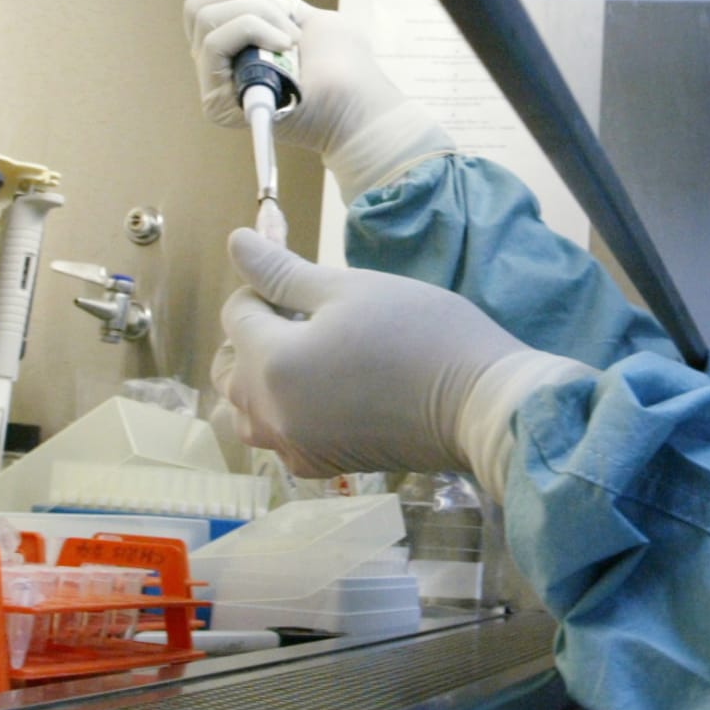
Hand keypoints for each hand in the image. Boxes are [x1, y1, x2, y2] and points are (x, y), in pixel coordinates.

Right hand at [183, 0, 453, 199]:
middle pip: (199, 6)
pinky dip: (251, 30)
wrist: (359, 104)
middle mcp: (219, 66)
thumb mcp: (308, 19)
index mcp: (235, 46)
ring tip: (289, 39)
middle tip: (287, 21)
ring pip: (205, 19)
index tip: (278, 2)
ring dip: (256, 14)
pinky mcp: (218, 101)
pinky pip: (214, 44)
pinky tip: (283, 48)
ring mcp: (216, 84)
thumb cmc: (345, 67)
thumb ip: (274, 4)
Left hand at [210, 220, 592, 498]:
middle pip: (231, 366)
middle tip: (309, 315)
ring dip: (261, 378)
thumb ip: (283, 271)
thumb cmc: (419, 333)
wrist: (479, 404)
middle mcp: (269, 414)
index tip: (308, 281)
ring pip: (246, 408)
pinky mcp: (319, 466)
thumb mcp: (350, 289)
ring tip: (309, 355)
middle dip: (255, 334)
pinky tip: (326, 393)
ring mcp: (293, 447)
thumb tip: (236, 242)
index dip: (266, 287)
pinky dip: (284, 412)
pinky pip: (278, 437)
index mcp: (270, 363)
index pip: (236, 312)